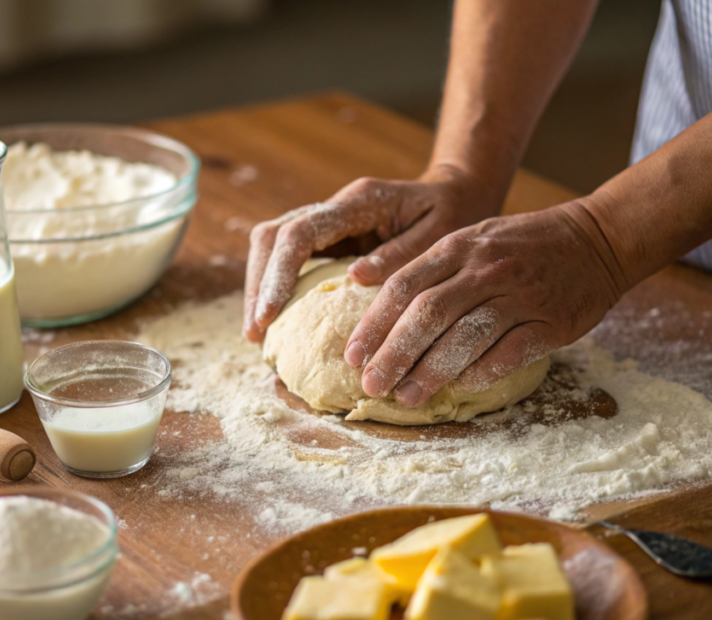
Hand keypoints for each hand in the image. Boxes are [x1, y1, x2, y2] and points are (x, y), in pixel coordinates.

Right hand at [242, 165, 506, 341]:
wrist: (457, 193)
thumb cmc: (454, 214)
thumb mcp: (441, 233)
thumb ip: (400, 253)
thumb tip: (354, 276)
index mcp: (359, 202)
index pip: (299, 234)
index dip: (278, 275)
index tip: (268, 316)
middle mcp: (334, 207)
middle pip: (271, 237)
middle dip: (257, 284)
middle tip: (254, 333)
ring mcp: (327, 221)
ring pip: (272, 246)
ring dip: (260, 288)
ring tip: (258, 333)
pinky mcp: (327, 239)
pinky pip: (289, 259)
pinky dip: (277, 288)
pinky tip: (277, 321)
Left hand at [344, 200, 628, 406]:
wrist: (599, 238)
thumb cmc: (523, 245)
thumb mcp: (474, 239)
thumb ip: (433, 269)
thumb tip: (383, 312)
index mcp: (459, 246)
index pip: (404, 286)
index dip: (374, 324)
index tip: (352, 356)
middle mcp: (485, 269)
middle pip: (427, 314)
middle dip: (393, 354)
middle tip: (371, 385)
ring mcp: (520, 295)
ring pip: (465, 337)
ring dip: (430, 372)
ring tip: (406, 397)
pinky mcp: (551, 322)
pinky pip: (509, 353)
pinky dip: (481, 372)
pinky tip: (460, 387)